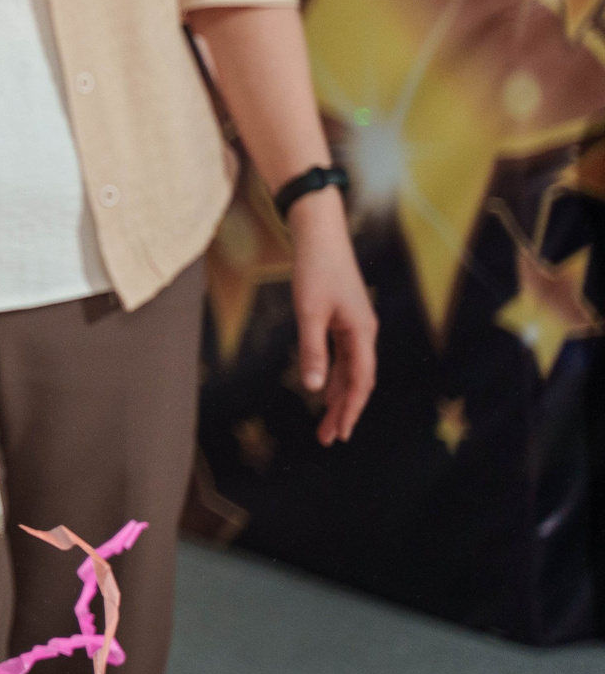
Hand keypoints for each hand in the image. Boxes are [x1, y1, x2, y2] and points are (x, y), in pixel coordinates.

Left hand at [285, 189, 375, 444]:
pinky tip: (322, 390)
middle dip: (344, 411)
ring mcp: (355, 326)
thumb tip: (312, 388)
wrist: (319, 235)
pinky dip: (334, 376)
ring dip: (337, 396)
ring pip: (350, 370)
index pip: (360, 382)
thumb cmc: (315, 270)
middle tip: (329, 438)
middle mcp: (363, 332)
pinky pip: (342, 357)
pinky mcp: (343, 319)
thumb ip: (311, 350)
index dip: (350, 410)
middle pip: (357, 381)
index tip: (339, 434)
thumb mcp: (309, 312)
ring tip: (326, 423)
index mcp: (362, 333)